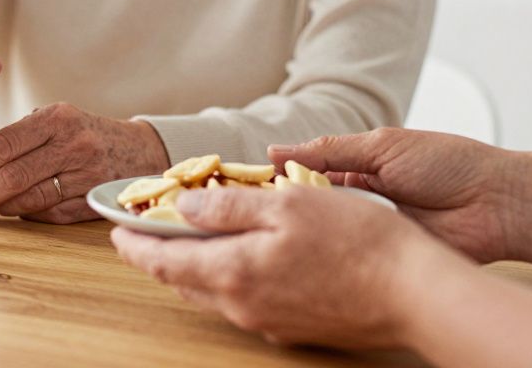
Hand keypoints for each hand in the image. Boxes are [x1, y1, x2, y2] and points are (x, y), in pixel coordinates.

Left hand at [0, 102, 168, 222]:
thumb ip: (23, 134)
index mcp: (59, 118)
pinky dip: (31, 214)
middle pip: (16, 175)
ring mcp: (87, 175)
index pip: (6, 143)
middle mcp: (74, 145)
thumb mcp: (59, 118)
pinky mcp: (94, 201)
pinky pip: (52, 214)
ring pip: (32, 199)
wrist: (139, 150)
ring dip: (7, 206)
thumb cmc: (85, 134)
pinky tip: (23, 209)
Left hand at [111, 186, 454, 347]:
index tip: (115, 231)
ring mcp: (269, 321)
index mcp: (234, 272)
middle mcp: (244, 305)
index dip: (135, 246)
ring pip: (214, 292)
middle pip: (184, 281)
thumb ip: (228, 208)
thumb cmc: (358, 241)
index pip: (164, 263)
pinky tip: (242, 256)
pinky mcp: (294, 327)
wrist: (417, 293)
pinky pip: (244, 300)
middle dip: (160, 256)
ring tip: (188, 239)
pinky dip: (229, 276)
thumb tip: (183, 209)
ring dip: (195, 266)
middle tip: (145, 232)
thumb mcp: (286, 204)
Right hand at [268, 128, 517, 262]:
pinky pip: (344, 255)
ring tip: (270, 228)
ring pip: (319, 231)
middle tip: (249, 211)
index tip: (238, 184)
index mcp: (352, 167)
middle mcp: (354, 199)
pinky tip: (305, 249)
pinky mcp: (379, 257)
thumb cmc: (448, 164)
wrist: (496, 203)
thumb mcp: (382, 147)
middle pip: (303, 205)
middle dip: (280, 207)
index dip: (271, 179)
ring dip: (302, 229)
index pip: (298, 173)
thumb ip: (328, 151)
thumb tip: (274, 152)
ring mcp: (365, 230)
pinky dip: (327, 252)